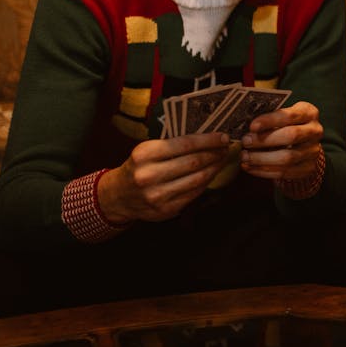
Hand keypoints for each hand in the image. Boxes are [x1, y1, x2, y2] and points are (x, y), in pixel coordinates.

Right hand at [99, 132, 231, 222]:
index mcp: (144, 154)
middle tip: (227, 148)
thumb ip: (173, 144)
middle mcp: (149, 175)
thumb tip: (208, 136)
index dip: (209, 140)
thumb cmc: (139, 167)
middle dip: (215, 154)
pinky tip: (211, 174)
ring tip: (222, 160)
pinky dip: (206, 182)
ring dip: (215, 168)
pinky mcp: (165, 210)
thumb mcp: (147, 150)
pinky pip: (194, 194)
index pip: (185, 144)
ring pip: (197, 179)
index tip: (224, 137)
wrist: (118, 196)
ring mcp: (157, 195)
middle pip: (194, 162)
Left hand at [239, 100, 323, 181]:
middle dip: (265, 140)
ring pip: (287, 158)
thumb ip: (269, 118)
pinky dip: (263, 171)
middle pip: (291, 136)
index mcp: (309, 113)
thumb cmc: (286, 125)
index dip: (270, 120)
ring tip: (245, 157)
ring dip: (262, 158)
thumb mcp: (282, 116)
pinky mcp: (308, 168)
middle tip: (245, 142)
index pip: (290, 115)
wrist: (304, 144)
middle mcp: (315, 131)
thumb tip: (245, 125)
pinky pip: (284, 173)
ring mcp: (313, 151)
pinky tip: (249, 167)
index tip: (252, 126)